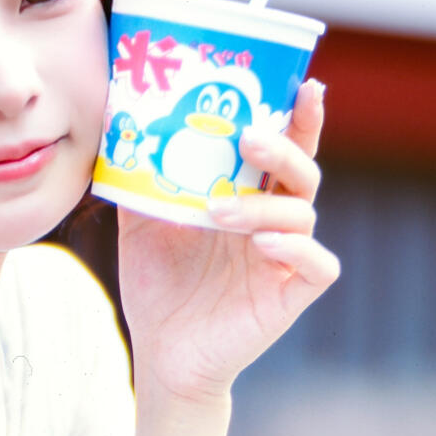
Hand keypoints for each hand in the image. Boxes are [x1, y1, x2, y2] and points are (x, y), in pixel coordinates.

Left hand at [114, 77, 339, 406]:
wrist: (161, 353)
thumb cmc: (160, 285)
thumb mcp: (143, 223)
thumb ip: (143, 178)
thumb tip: (119, 124)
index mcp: (250, 197)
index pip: (282, 149)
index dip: (300, 116)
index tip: (303, 83)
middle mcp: (275, 221)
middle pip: (302, 169)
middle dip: (284, 146)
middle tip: (249, 136)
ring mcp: (287, 257)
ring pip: (301, 213)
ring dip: (263, 204)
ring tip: (217, 209)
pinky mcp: (292, 294)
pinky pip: (316, 264)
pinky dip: (295, 249)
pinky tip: (265, 244)